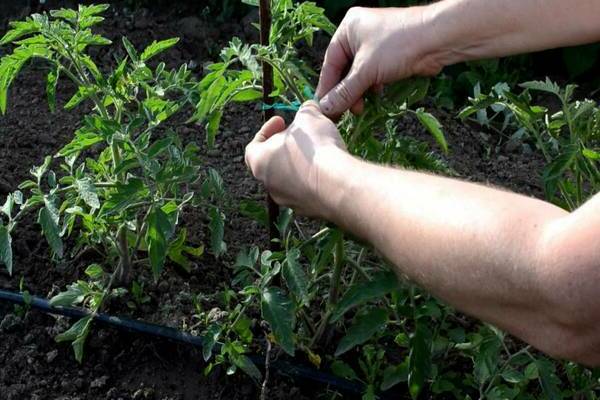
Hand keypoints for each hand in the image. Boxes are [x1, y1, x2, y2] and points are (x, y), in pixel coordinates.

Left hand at [245, 101, 346, 217]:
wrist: (337, 186)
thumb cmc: (314, 148)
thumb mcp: (310, 118)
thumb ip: (306, 110)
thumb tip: (309, 108)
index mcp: (260, 162)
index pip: (254, 145)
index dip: (267, 130)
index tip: (282, 120)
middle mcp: (269, 185)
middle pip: (273, 163)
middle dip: (286, 148)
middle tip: (301, 137)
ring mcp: (288, 201)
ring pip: (290, 180)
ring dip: (300, 166)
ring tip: (318, 153)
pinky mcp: (308, 211)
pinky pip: (308, 192)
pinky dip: (314, 181)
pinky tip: (329, 171)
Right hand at [316, 6, 442, 117]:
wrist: (438, 39)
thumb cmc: (398, 45)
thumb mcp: (366, 70)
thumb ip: (344, 91)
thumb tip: (325, 108)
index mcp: (348, 28)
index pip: (330, 62)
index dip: (327, 88)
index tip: (324, 108)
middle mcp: (359, 33)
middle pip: (344, 69)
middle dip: (345, 92)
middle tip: (345, 112)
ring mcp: (376, 44)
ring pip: (360, 74)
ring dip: (359, 93)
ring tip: (360, 109)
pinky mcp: (390, 55)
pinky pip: (374, 74)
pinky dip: (372, 87)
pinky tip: (375, 98)